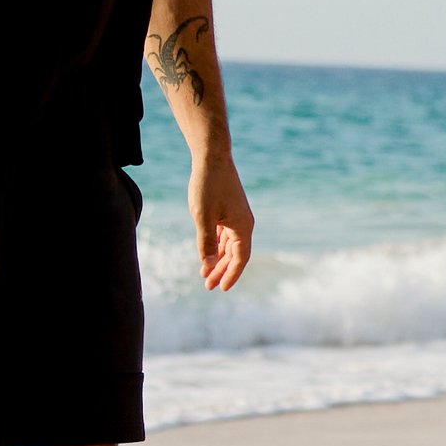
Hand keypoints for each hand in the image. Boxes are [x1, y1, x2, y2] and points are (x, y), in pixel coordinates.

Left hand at [191, 147, 254, 290]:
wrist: (212, 157)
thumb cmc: (208, 186)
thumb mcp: (202, 217)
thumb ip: (204, 242)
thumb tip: (206, 265)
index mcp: (242, 227)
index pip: (240, 258)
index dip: (231, 274)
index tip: (221, 288)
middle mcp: (243, 223)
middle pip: (235, 254)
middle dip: (222, 270)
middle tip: (208, 286)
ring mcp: (236, 216)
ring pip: (229, 245)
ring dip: (218, 259)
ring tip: (205, 273)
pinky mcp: (228, 209)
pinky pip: (225, 234)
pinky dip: (217, 245)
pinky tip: (207, 253)